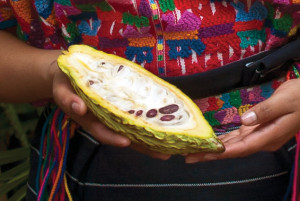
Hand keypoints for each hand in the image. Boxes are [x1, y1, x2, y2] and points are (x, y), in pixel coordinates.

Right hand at [51, 58, 170, 159]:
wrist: (69, 76)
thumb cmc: (65, 82)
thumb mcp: (61, 90)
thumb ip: (68, 99)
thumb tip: (80, 108)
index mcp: (90, 120)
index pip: (103, 132)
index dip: (114, 138)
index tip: (127, 142)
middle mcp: (104, 121)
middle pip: (125, 137)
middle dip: (143, 147)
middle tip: (164, 155)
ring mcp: (114, 116)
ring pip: (133, 131)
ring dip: (150, 140)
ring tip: (171, 147)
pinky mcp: (121, 108)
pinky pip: (135, 118)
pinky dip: (148, 123)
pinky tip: (163, 127)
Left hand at [185, 78, 299, 162]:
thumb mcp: (284, 101)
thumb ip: (264, 111)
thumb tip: (245, 121)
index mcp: (268, 136)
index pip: (241, 147)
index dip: (221, 152)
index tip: (202, 154)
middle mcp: (262, 140)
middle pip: (233, 150)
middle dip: (211, 154)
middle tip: (189, 156)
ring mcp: (259, 135)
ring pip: (233, 145)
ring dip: (214, 149)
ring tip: (195, 151)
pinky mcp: (257, 129)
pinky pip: (237, 138)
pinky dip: (223, 140)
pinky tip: (212, 141)